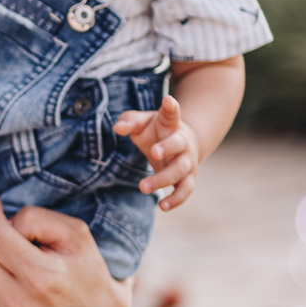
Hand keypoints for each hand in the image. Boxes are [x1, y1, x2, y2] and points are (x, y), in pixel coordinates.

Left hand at [113, 94, 199, 210]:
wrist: (181, 144)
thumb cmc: (156, 131)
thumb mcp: (141, 122)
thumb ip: (129, 122)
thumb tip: (117, 128)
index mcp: (172, 124)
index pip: (172, 113)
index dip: (171, 106)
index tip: (168, 100)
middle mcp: (183, 142)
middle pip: (179, 145)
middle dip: (167, 148)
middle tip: (152, 153)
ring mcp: (188, 161)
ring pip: (181, 171)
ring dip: (163, 179)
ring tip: (143, 187)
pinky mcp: (187, 179)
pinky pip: (185, 191)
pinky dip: (176, 200)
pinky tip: (162, 207)